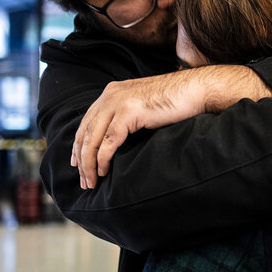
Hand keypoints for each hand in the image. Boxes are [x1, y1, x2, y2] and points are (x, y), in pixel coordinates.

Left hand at [72, 71, 205, 189]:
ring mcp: (118, 102)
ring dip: (89, 164)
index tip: (77, 163)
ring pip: (93, 139)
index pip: (86, 122)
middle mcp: (110, 95)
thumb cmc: (176, 101)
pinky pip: (109, 141)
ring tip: (91, 181)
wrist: (195, 90)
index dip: (79, 144)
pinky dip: (103, 159)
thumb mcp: (144, 106)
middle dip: (81, 158)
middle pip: (85, 131)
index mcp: (112, 92)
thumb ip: (128, 116)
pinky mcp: (129, 112)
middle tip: (83, 179)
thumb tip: (119, 138)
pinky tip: (103, 171)